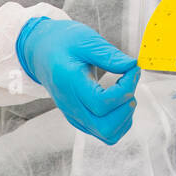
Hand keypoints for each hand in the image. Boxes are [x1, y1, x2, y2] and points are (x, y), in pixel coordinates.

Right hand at [15, 17, 139, 144]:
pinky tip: (120, 100)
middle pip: (105, 127)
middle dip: (126, 108)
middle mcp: (71, 106)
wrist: (42, 52)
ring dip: (124, 116)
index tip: (133, 69)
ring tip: (124, 92)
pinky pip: (104, 132)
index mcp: (70, 85)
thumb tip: (132, 65)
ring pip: (107, 134)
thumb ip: (109, 55)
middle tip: (129, 84)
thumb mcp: (86, 41)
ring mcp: (75, 116)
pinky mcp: (80, 119)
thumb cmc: (63, 44)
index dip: (125, 89)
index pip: (102, 103)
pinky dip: (120, 121)